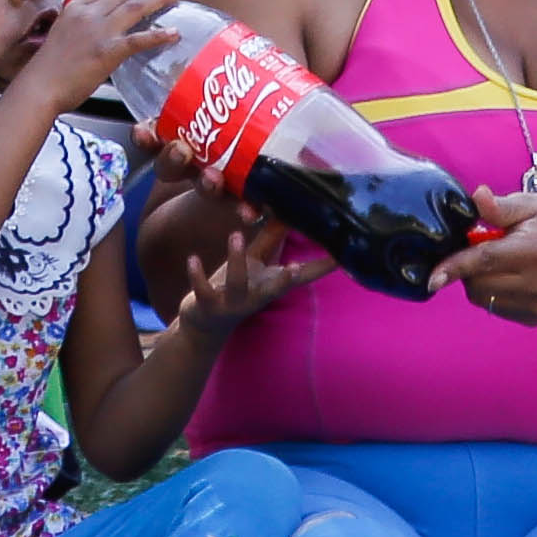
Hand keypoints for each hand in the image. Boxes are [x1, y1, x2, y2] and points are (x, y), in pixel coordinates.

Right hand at [17, 0, 183, 104]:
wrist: (39, 87)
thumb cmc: (46, 70)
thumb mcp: (60, 35)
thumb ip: (79, 26)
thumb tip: (96, 30)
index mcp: (74, 9)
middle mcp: (88, 14)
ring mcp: (99, 31)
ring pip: (135, 6)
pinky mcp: (108, 52)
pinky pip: (139, 39)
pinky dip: (159, 35)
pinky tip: (172, 33)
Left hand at [161, 216, 315, 342]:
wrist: (204, 324)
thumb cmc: (234, 287)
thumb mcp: (255, 263)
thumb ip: (271, 238)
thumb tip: (288, 212)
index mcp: (270, 284)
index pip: (302, 276)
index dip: (322, 268)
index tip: (343, 257)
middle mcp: (256, 296)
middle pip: (276, 288)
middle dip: (287, 279)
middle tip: (296, 268)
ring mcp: (232, 303)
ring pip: (237, 283)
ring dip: (236, 261)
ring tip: (235, 235)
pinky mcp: (208, 306)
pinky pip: (203, 291)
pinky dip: (197, 276)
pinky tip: (193, 258)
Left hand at [451, 188, 536, 324]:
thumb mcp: (530, 203)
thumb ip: (500, 207)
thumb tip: (476, 197)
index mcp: (535, 250)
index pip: (486, 260)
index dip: (456, 267)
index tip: (432, 278)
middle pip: (479, 283)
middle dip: (469, 266)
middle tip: (485, 246)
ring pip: (483, 298)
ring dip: (479, 280)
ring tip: (500, 261)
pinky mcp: (535, 316)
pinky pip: (495, 308)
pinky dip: (492, 293)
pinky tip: (509, 277)